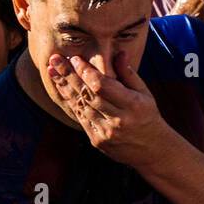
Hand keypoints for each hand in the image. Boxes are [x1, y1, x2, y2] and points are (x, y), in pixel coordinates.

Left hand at [47, 50, 173, 167]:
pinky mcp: (96, 140)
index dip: (86, 72)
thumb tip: (119, 52)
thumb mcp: (145, 93)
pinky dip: (70, 102)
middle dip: (69, 75)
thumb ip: (129, 74)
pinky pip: (80, 118)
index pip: (102, 86)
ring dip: (65, 87)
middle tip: (54, 59)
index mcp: (132, 105)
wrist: (151, 151)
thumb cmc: (148, 116)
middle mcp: (117, 120)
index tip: (75, 58)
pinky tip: (62, 89)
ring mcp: (105, 132)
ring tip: (52, 71)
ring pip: (80, 106)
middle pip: (87, 95)